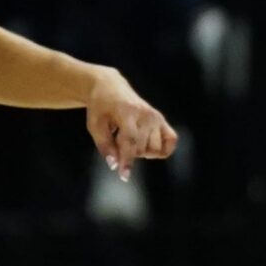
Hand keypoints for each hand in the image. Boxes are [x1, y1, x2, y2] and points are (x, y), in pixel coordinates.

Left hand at [84, 65, 177, 179]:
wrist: (111, 88)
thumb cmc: (100, 108)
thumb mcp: (95, 125)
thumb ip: (104, 146)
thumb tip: (114, 166)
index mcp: (127, 112)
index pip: (130, 141)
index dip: (127, 160)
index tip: (124, 176)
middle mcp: (146, 114)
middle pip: (142, 149)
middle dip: (128, 152)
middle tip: (117, 138)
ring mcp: (156, 117)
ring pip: (155, 149)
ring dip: (142, 151)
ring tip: (130, 139)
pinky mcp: (162, 120)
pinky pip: (171, 142)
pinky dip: (161, 149)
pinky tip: (147, 144)